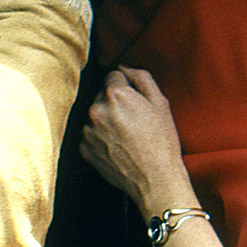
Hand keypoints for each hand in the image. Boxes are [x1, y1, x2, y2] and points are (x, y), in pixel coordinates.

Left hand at [80, 67, 196, 216]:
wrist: (154, 179)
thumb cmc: (161, 140)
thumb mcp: (160, 102)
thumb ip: (141, 77)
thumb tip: (125, 67)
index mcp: (116, 95)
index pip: (114, 74)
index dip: (127, 84)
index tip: (136, 98)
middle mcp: (97, 110)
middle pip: (103, 94)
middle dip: (116, 101)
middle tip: (134, 118)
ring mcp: (88, 131)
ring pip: (96, 114)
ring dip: (107, 118)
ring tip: (126, 134)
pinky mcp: (84, 149)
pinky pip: (91, 133)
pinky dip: (101, 136)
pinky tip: (118, 145)